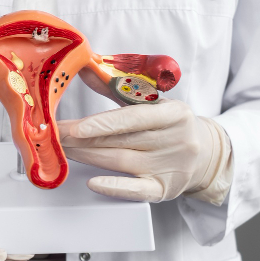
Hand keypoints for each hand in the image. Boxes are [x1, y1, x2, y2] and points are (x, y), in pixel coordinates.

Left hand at [59, 99, 231, 203]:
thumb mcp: (152, 102)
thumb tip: (86, 69)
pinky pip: (137, 190)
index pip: (133, 118)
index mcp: (174, 114)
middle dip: (81, 139)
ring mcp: (172, 167)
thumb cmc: (170, 125)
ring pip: (120, 162)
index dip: (101, 123)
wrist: (206, 154)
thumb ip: (118, 88)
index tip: (74, 127)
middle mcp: (176, 140)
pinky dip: (114, 187)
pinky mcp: (165, 189)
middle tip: (53, 136)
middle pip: (120, 141)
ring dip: (86, 156)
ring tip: (62, 150)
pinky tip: (93, 183)